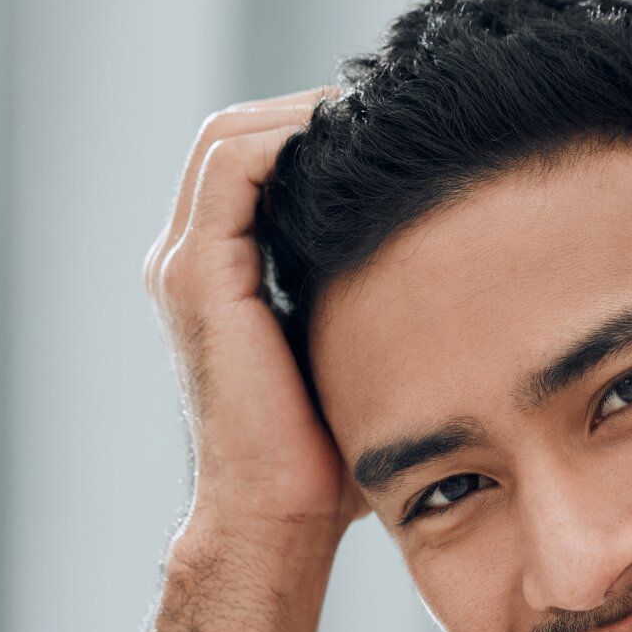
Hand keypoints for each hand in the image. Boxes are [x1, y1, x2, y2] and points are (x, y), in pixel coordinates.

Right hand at [144, 85, 369, 545]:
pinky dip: (286, 138)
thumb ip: (367, 302)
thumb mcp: (352, 357)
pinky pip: (232, 167)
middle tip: (387, 112)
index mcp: (214, 278)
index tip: (388, 134)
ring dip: (299, 114)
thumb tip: (447, 262)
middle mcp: (186, 264)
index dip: (308, 131)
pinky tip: (350, 147)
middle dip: (306, 111)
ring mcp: (184, 268)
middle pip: (234, 135)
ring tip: (373, 118)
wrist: (277, 521)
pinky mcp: (198, 278)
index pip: (248, 163)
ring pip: (228, 137)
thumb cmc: (326, 460)